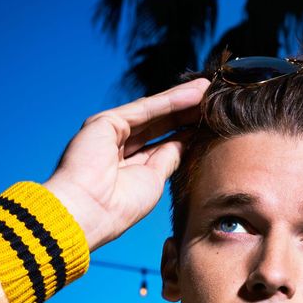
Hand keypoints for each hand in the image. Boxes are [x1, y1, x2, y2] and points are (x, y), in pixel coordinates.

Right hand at [44, 78, 208, 251]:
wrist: (89, 211)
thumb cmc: (119, 208)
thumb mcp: (153, 180)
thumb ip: (167, 158)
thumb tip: (184, 141)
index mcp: (128, 168)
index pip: (162, 144)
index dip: (185, 133)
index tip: (209, 125)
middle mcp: (118, 148)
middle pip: (159, 125)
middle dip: (186, 114)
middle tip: (212, 103)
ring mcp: (111, 133)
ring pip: (154, 113)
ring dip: (182, 101)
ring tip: (208, 91)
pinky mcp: (107, 121)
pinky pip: (145, 109)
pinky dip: (170, 100)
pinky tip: (194, 94)